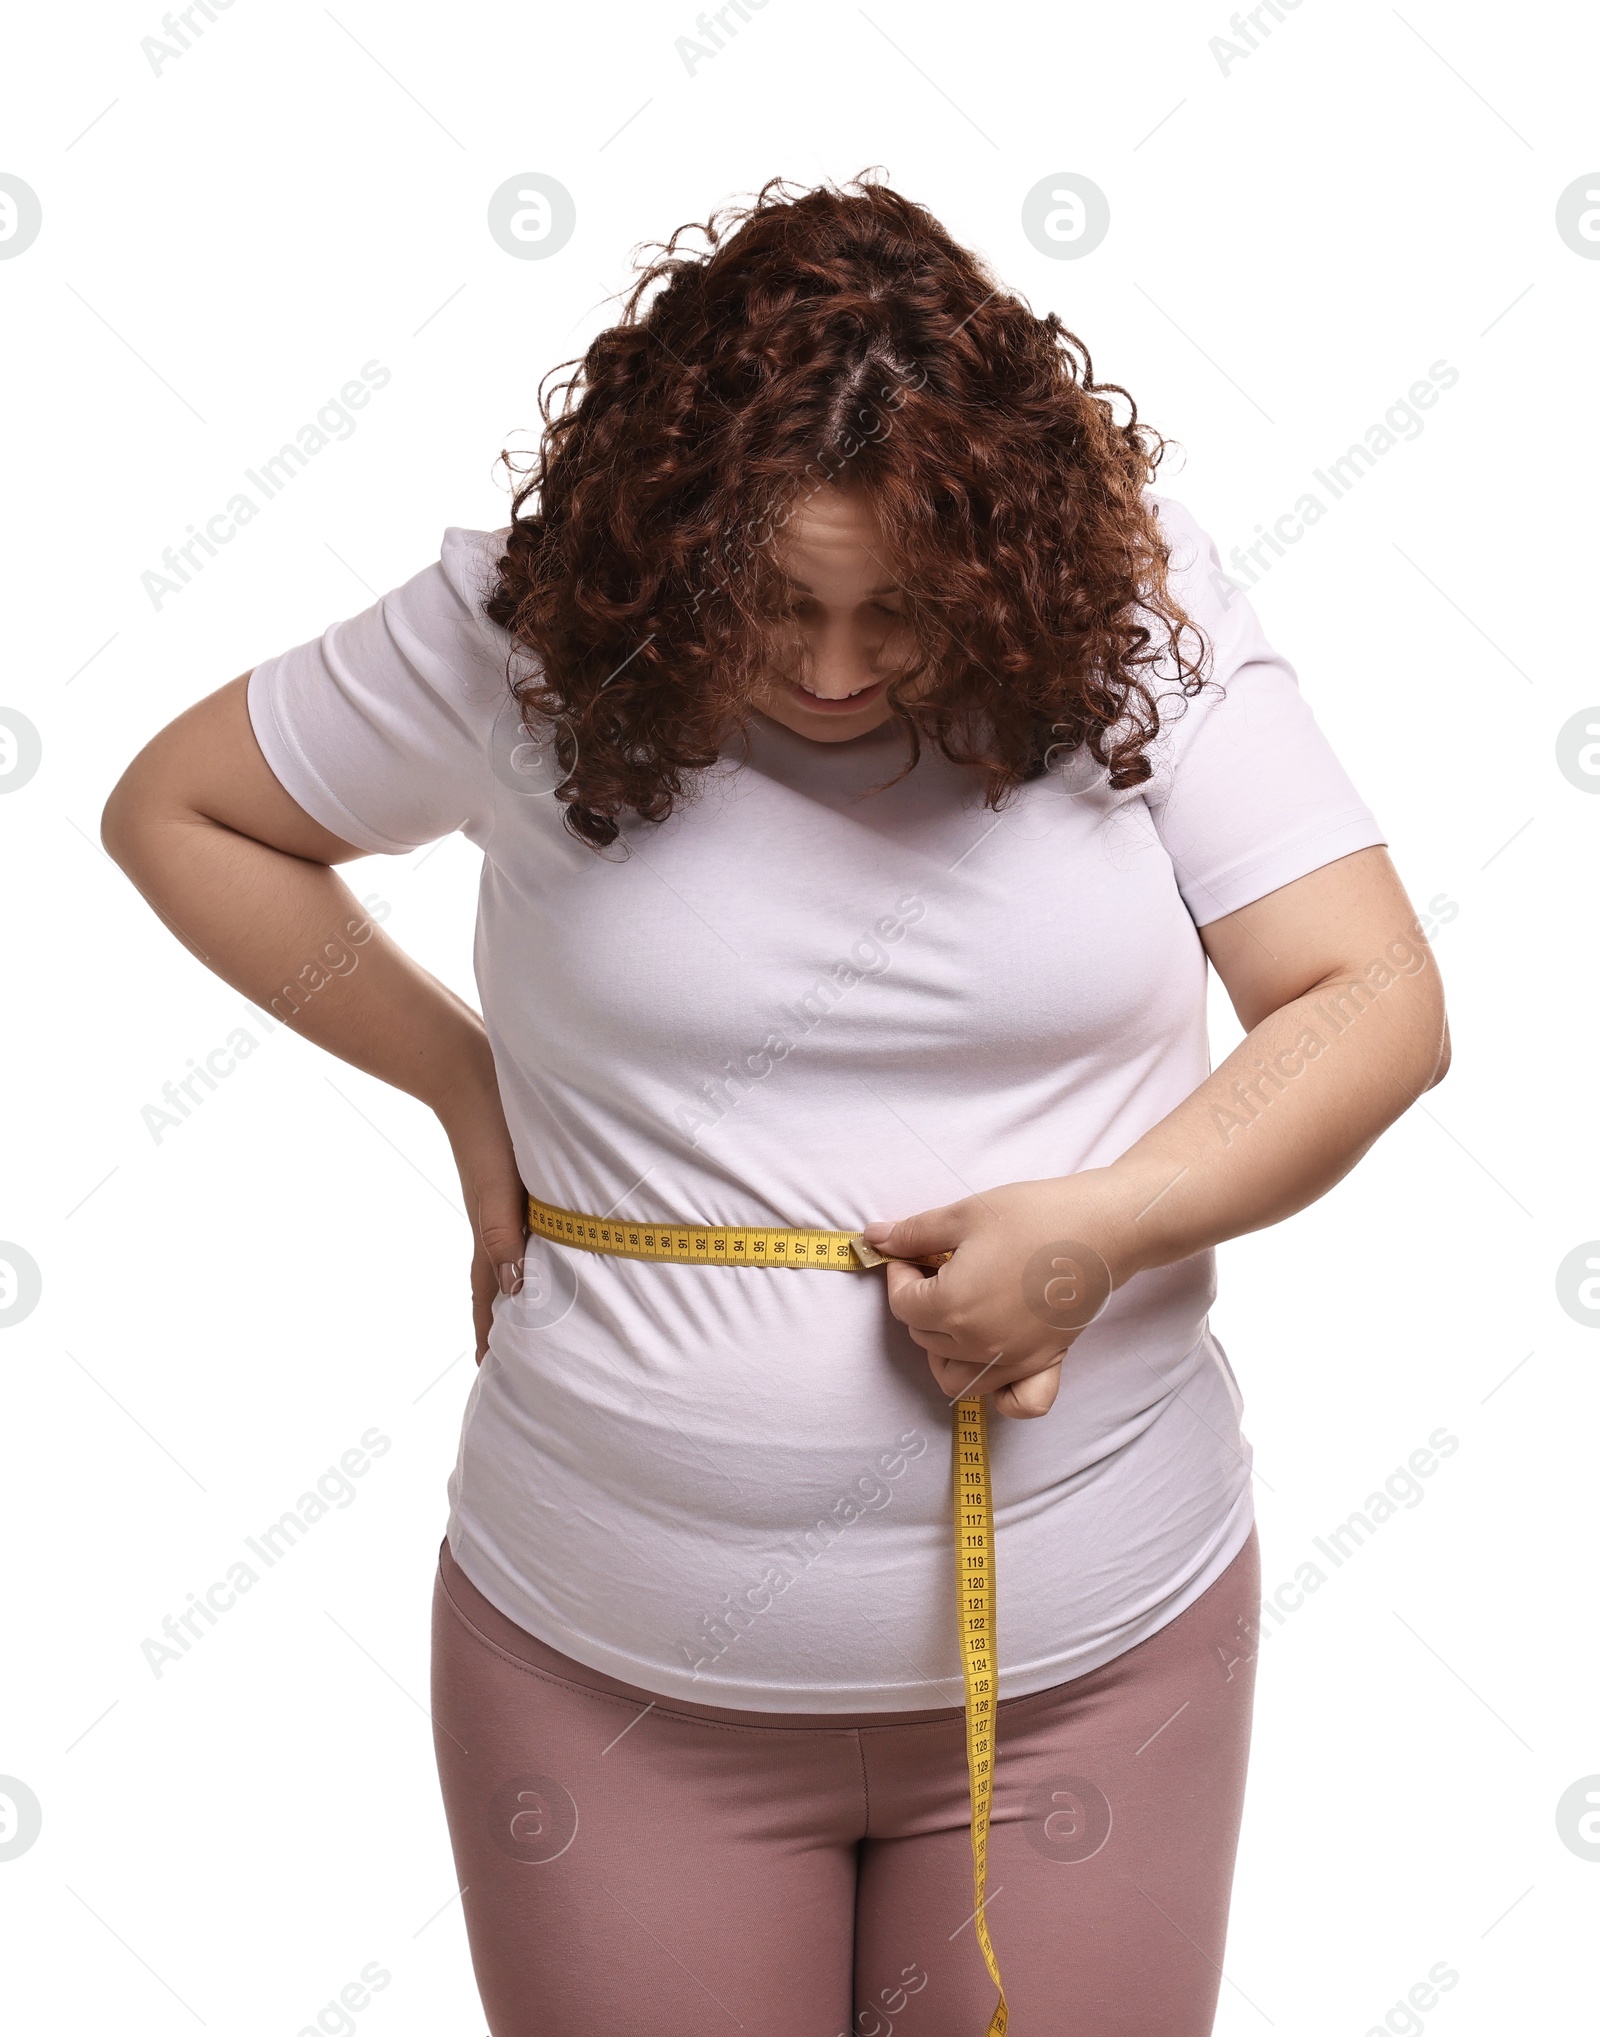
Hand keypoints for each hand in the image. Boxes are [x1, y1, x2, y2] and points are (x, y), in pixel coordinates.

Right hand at [435, 1063, 526, 1364]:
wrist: (471, 1073)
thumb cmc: (489, 1130)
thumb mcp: (498, 1188)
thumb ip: (503, 1235)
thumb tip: (516, 1292)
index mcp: (492, 1235)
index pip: (491, 1299)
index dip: (491, 1335)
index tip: (491, 1374)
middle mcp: (498, 1225)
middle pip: (501, 1286)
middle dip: (508, 1323)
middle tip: (517, 1360)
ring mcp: (506, 1204)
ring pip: (516, 1259)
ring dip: (523, 1290)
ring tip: (536, 1316)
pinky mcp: (517, 1183)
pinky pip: (525, 1229)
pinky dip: (535, 1251)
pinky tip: (549, 1247)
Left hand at [861, 1173, 1135, 1419]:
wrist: (1102, 1227)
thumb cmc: (1034, 1215)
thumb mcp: (964, 1214)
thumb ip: (913, 1233)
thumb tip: (874, 1238)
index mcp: (952, 1307)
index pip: (903, 1306)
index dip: (900, 1274)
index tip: (913, 1252)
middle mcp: (979, 1344)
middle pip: (925, 1339)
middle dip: (921, 1304)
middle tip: (938, 1268)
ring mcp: (1014, 1361)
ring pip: (956, 1378)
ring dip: (944, 1350)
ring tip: (958, 1310)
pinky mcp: (1046, 1364)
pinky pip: (1016, 1402)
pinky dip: (1000, 1394)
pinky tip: (995, 1360)